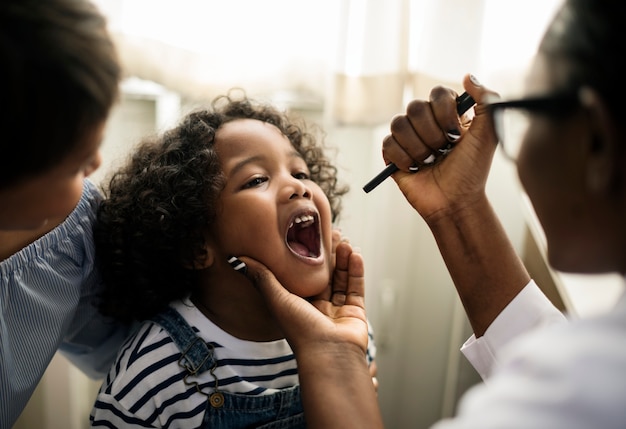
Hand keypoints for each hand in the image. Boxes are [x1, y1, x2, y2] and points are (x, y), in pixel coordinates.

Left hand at [239, 238, 368, 358]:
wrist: (330, 355)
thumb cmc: (301, 330)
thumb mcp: (277, 299)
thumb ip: (262, 277)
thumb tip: (238, 258)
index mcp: (296, 305)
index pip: (301, 276)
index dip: (306, 257)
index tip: (309, 237)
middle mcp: (317, 307)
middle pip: (323, 275)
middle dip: (328, 255)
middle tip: (332, 233)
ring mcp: (337, 310)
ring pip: (341, 279)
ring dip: (343, 259)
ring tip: (344, 241)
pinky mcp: (355, 313)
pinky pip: (356, 288)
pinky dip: (356, 270)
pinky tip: (355, 254)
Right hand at [382, 74, 499, 223]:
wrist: (455, 201)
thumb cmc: (473, 170)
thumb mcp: (489, 134)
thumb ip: (487, 101)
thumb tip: (468, 76)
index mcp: (447, 112)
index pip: (438, 93)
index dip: (445, 114)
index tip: (457, 135)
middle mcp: (426, 121)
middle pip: (415, 107)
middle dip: (432, 135)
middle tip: (444, 151)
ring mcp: (408, 136)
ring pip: (399, 124)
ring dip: (419, 148)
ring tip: (430, 161)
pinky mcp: (392, 153)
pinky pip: (388, 143)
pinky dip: (403, 158)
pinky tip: (415, 169)